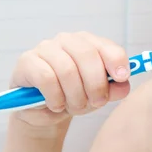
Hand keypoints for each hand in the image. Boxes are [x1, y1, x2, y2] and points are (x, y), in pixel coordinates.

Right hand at [8, 32, 130, 126]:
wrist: (43, 111)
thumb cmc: (73, 96)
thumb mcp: (98, 96)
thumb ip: (113, 89)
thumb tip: (124, 84)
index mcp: (88, 43)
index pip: (106, 46)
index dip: (116, 61)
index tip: (122, 77)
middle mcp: (67, 40)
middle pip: (87, 56)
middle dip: (95, 84)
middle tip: (97, 102)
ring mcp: (46, 48)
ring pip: (67, 70)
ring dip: (75, 95)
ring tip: (74, 106)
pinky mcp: (27, 61)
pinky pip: (46, 78)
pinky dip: (56, 97)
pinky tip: (56, 104)